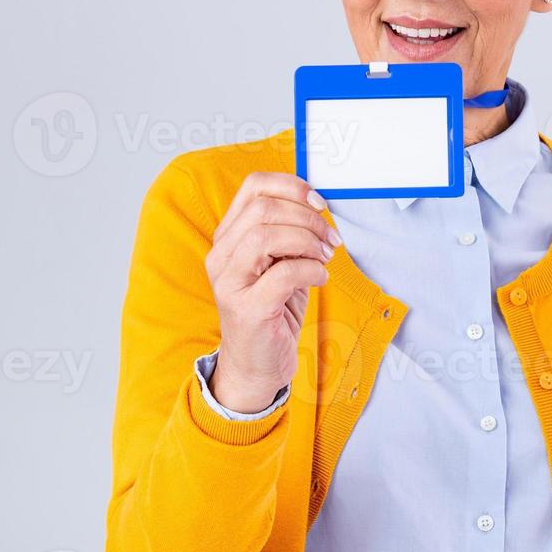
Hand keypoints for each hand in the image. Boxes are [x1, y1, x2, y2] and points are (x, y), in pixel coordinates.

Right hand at [203, 172, 338, 413]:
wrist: (256, 365)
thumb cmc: (271, 311)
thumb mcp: (278, 264)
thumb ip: (288, 234)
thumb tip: (317, 206)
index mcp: (229, 237)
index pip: (253, 187)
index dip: (291, 186)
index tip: (318, 203)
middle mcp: (221, 256)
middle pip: (262, 209)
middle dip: (306, 218)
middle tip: (329, 238)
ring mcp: (230, 283)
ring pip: (266, 236)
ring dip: (307, 241)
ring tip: (324, 257)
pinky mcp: (247, 308)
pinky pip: (284, 273)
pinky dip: (311, 270)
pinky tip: (319, 279)